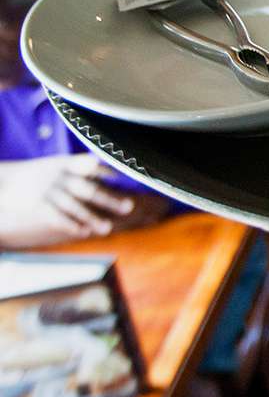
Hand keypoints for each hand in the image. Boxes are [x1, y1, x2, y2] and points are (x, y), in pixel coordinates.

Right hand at [0, 154, 169, 248]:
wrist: (2, 180)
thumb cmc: (37, 174)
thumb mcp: (56, 163)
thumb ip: (80, 165)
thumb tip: (105, 166)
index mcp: (65, 164)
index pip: (91, 167)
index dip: (108, 173)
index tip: (125, 181)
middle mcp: (58, 178)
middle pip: (87, 190)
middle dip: (108, 199)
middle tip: (128, 207)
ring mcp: (47, 192)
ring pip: (73, 207)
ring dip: (92, 218)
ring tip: (107, 229)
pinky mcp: (37, 206)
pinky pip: (56, 217)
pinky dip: (70, 225)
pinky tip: (84, 232)